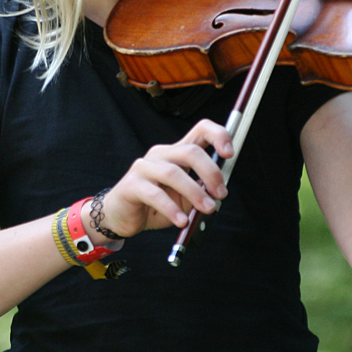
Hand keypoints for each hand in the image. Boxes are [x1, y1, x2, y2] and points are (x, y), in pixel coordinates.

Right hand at [87, 120, 233, 240]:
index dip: (218, 136)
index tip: (229, 154)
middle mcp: (161, 154)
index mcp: (176, 152)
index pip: (200, 130)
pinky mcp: (131, 185)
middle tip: (220, 194)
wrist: (121, 217)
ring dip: (195, 192)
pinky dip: (172, 208)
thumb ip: (200, 189)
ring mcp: (144, 167)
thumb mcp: (184, 197)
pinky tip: (182, 220)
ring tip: (207, 209)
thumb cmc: (155, 205)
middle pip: (190, 151)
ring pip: (174, 173)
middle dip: (210, 172)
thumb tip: (219, 190)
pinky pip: (155, 194)